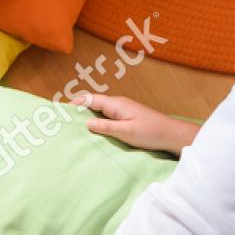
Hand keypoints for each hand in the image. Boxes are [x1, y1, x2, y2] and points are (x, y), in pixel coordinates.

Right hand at [73, 92, 193, 153]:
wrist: (172, 134)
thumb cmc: (151, 133)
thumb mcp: (127, 132)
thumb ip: (106, 127)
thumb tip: (87, 123)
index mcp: (116, 104)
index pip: (90, 99)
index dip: (75, 103)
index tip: (61, 108)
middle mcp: (118, 103)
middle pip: (93, 102)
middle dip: (79, 107)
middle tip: (65, 117)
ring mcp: (123, 109)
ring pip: (100, 108)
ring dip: (88, 113)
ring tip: (76, 123)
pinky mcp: (127, 115)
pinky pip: (107, 114)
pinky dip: (97, 118)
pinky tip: (95, 127)